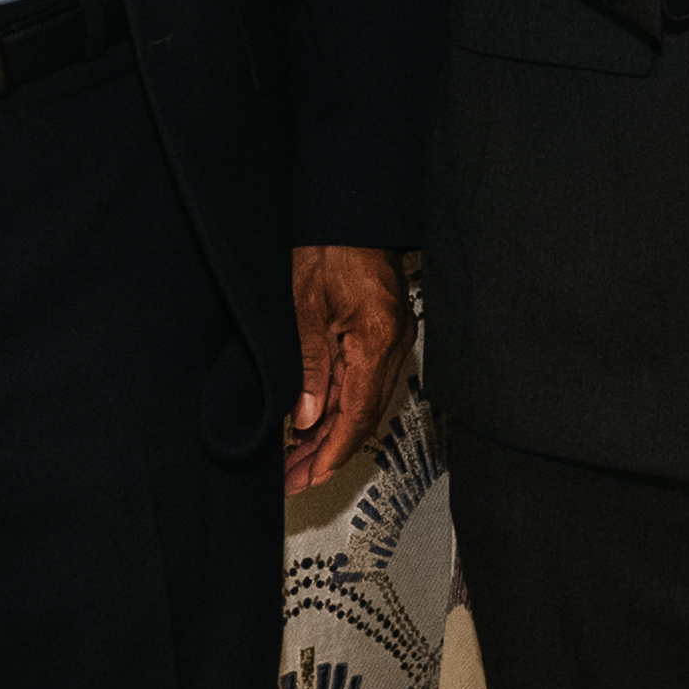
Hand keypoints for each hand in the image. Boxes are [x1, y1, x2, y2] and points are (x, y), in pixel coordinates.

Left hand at [285, 243, 409, 492]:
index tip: (309, 477)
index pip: (357, 413)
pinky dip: (338, 404)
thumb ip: (309, 365)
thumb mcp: (303, 306)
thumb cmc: (327, 244)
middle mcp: (394, 342)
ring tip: (297, 459)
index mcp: (377, 338)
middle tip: (295, 478)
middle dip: (328, 451)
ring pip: (362, 401)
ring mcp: (392, 338)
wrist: (348, 209)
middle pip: (363, 414)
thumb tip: (306, 416)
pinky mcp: (384, 331)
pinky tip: (314, 421)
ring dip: (331, 431)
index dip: (333, 452)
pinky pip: (363, 380)